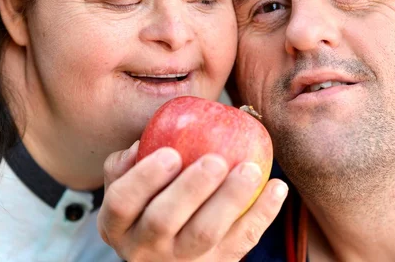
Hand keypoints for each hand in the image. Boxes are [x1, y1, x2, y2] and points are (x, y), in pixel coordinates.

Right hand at [98, 141, 287, 261]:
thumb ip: (126, 166)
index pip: (122, 202)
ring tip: (250, 169)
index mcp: (117, 225)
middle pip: (163, 220)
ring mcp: (181, 261)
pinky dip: (262, 214)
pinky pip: (241, 242)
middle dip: (191, 189)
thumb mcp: (125, 188)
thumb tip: (140, 144)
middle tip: (215, 160)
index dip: (144, 178)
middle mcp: (144, 248)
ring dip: (230, 200)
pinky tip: (277, 187)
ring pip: (205, 235)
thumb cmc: (146, 203)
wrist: (167, 255)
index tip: (171, 153)